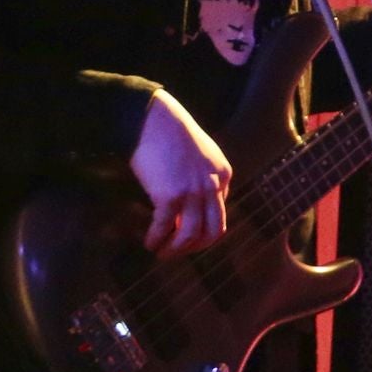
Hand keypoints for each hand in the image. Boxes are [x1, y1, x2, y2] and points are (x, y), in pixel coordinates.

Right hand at [131, 90, 232, 257]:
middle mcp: (213, 185)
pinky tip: (149, 242)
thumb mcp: (199, 153)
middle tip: (177, 252)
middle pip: (213, 230)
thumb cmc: (169, 133)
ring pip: (191, 235)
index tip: (186, 235)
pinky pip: (166, 227)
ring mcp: (194, 192)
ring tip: (161, 252)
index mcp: (223, 175)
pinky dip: (157, 239)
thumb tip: (190, 202)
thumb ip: (202, 176)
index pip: (220, 212)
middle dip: (195, 247)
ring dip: (175, 249)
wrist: (152, 119)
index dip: (203, 229)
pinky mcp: (171, 196)